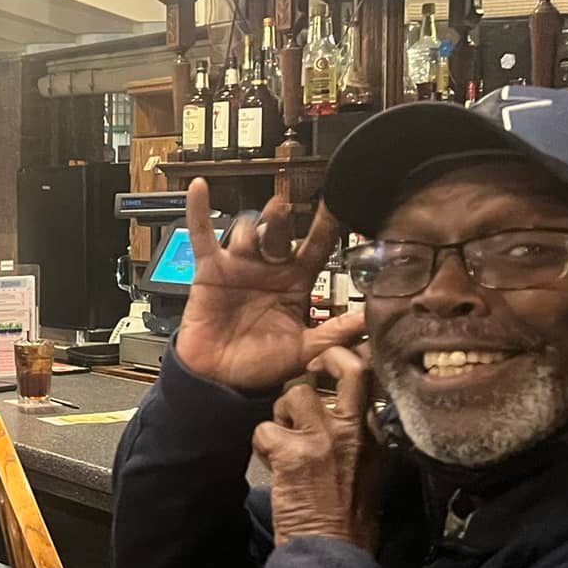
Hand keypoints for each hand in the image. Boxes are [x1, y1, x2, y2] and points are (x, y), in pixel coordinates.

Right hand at [172, 180, 365, 392]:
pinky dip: (199, 211)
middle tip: (284, 210)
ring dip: (252, 226)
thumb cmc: (261, 365)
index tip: (339, 203)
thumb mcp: (305, 350)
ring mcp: (239, 266)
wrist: (219, 380)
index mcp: (297, 282)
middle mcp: (270, 268)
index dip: (327, 225)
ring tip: (251, 232)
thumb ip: (335, 333)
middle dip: (282, 219)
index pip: (316, 247)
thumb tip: (369, 320)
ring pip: (247, 231)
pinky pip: (203, 236)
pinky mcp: (210, 270)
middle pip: (280, 232)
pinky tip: (200, 187)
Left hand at [253, 346, 386, 551]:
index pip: (371, 383)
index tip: (332, 366)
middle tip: (312, 364)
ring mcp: (325, 440)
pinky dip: (261, 444)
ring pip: (297, 393)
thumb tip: (349, 416)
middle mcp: (356, 431)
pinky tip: (271, 462)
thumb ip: (363, 442)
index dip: (349, 366)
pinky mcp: (294, 454)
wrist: (334, 552)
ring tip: (283, 435)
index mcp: (376, 437)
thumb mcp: (373, 474)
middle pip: (350, 370)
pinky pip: (265, 428)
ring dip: (282, 412)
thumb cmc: (349, 520)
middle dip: (328, 358)